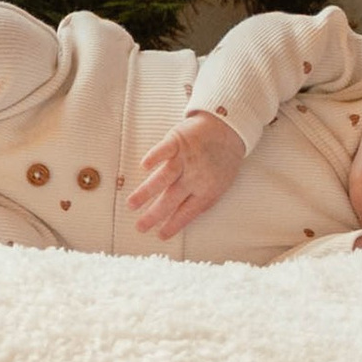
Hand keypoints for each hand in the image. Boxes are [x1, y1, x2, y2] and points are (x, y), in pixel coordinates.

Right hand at [130, 111, 247, 237]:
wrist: (230, 126)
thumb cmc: (224, 158)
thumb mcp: (222, 184)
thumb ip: (206, 200)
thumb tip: (188, 217)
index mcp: (207, 190)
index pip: (187, 212)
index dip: (174, 225)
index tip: (160, 235)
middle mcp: (195, 176)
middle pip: (171, 199)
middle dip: (154, 214)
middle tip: (140, 226)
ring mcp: (186, 158)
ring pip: (163, 177)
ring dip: (147, 191)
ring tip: (132, 203)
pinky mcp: (179, 140)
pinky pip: (165, 149)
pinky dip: (155, 157)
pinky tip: (144, 166)